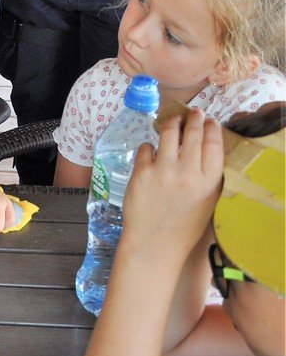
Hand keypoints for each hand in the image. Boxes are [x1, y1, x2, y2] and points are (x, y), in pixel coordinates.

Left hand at [120, 109, 223, 263]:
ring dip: (171, 123)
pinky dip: (149, 146)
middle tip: (193, 112)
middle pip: (193, 134)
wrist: (155, 242)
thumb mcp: (208, 202)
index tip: (210, 120)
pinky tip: (151, 151)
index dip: (212, 128)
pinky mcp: (141, 172)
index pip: (213, 144)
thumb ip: (208, 176)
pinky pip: (146, 147)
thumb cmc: (184, 225)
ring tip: (173, 121)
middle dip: (194, 118)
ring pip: (168, 133)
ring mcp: (163, 170)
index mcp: (209, 182)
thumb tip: (206, 146)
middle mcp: (188, 173)